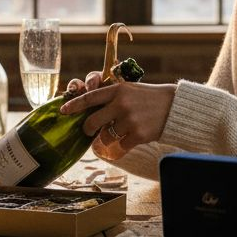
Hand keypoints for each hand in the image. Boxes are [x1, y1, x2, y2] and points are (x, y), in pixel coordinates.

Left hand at [58, 80, 176, 160]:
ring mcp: (130, 120)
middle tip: (89, 130)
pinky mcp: (138, 135)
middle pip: (92, 122)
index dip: (74, 105)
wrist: (174, 107)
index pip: (89, 98)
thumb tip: (89, 110)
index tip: (63, 111)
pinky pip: (119, 147)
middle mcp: (121, 104)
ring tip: (119, 132)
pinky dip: (122, 146)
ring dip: (108, 137)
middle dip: (88, 129)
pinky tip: (130, 139)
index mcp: (117, 90)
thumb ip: (110, 97)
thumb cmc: (147, 98)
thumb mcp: (129, 90)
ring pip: (105, 137)